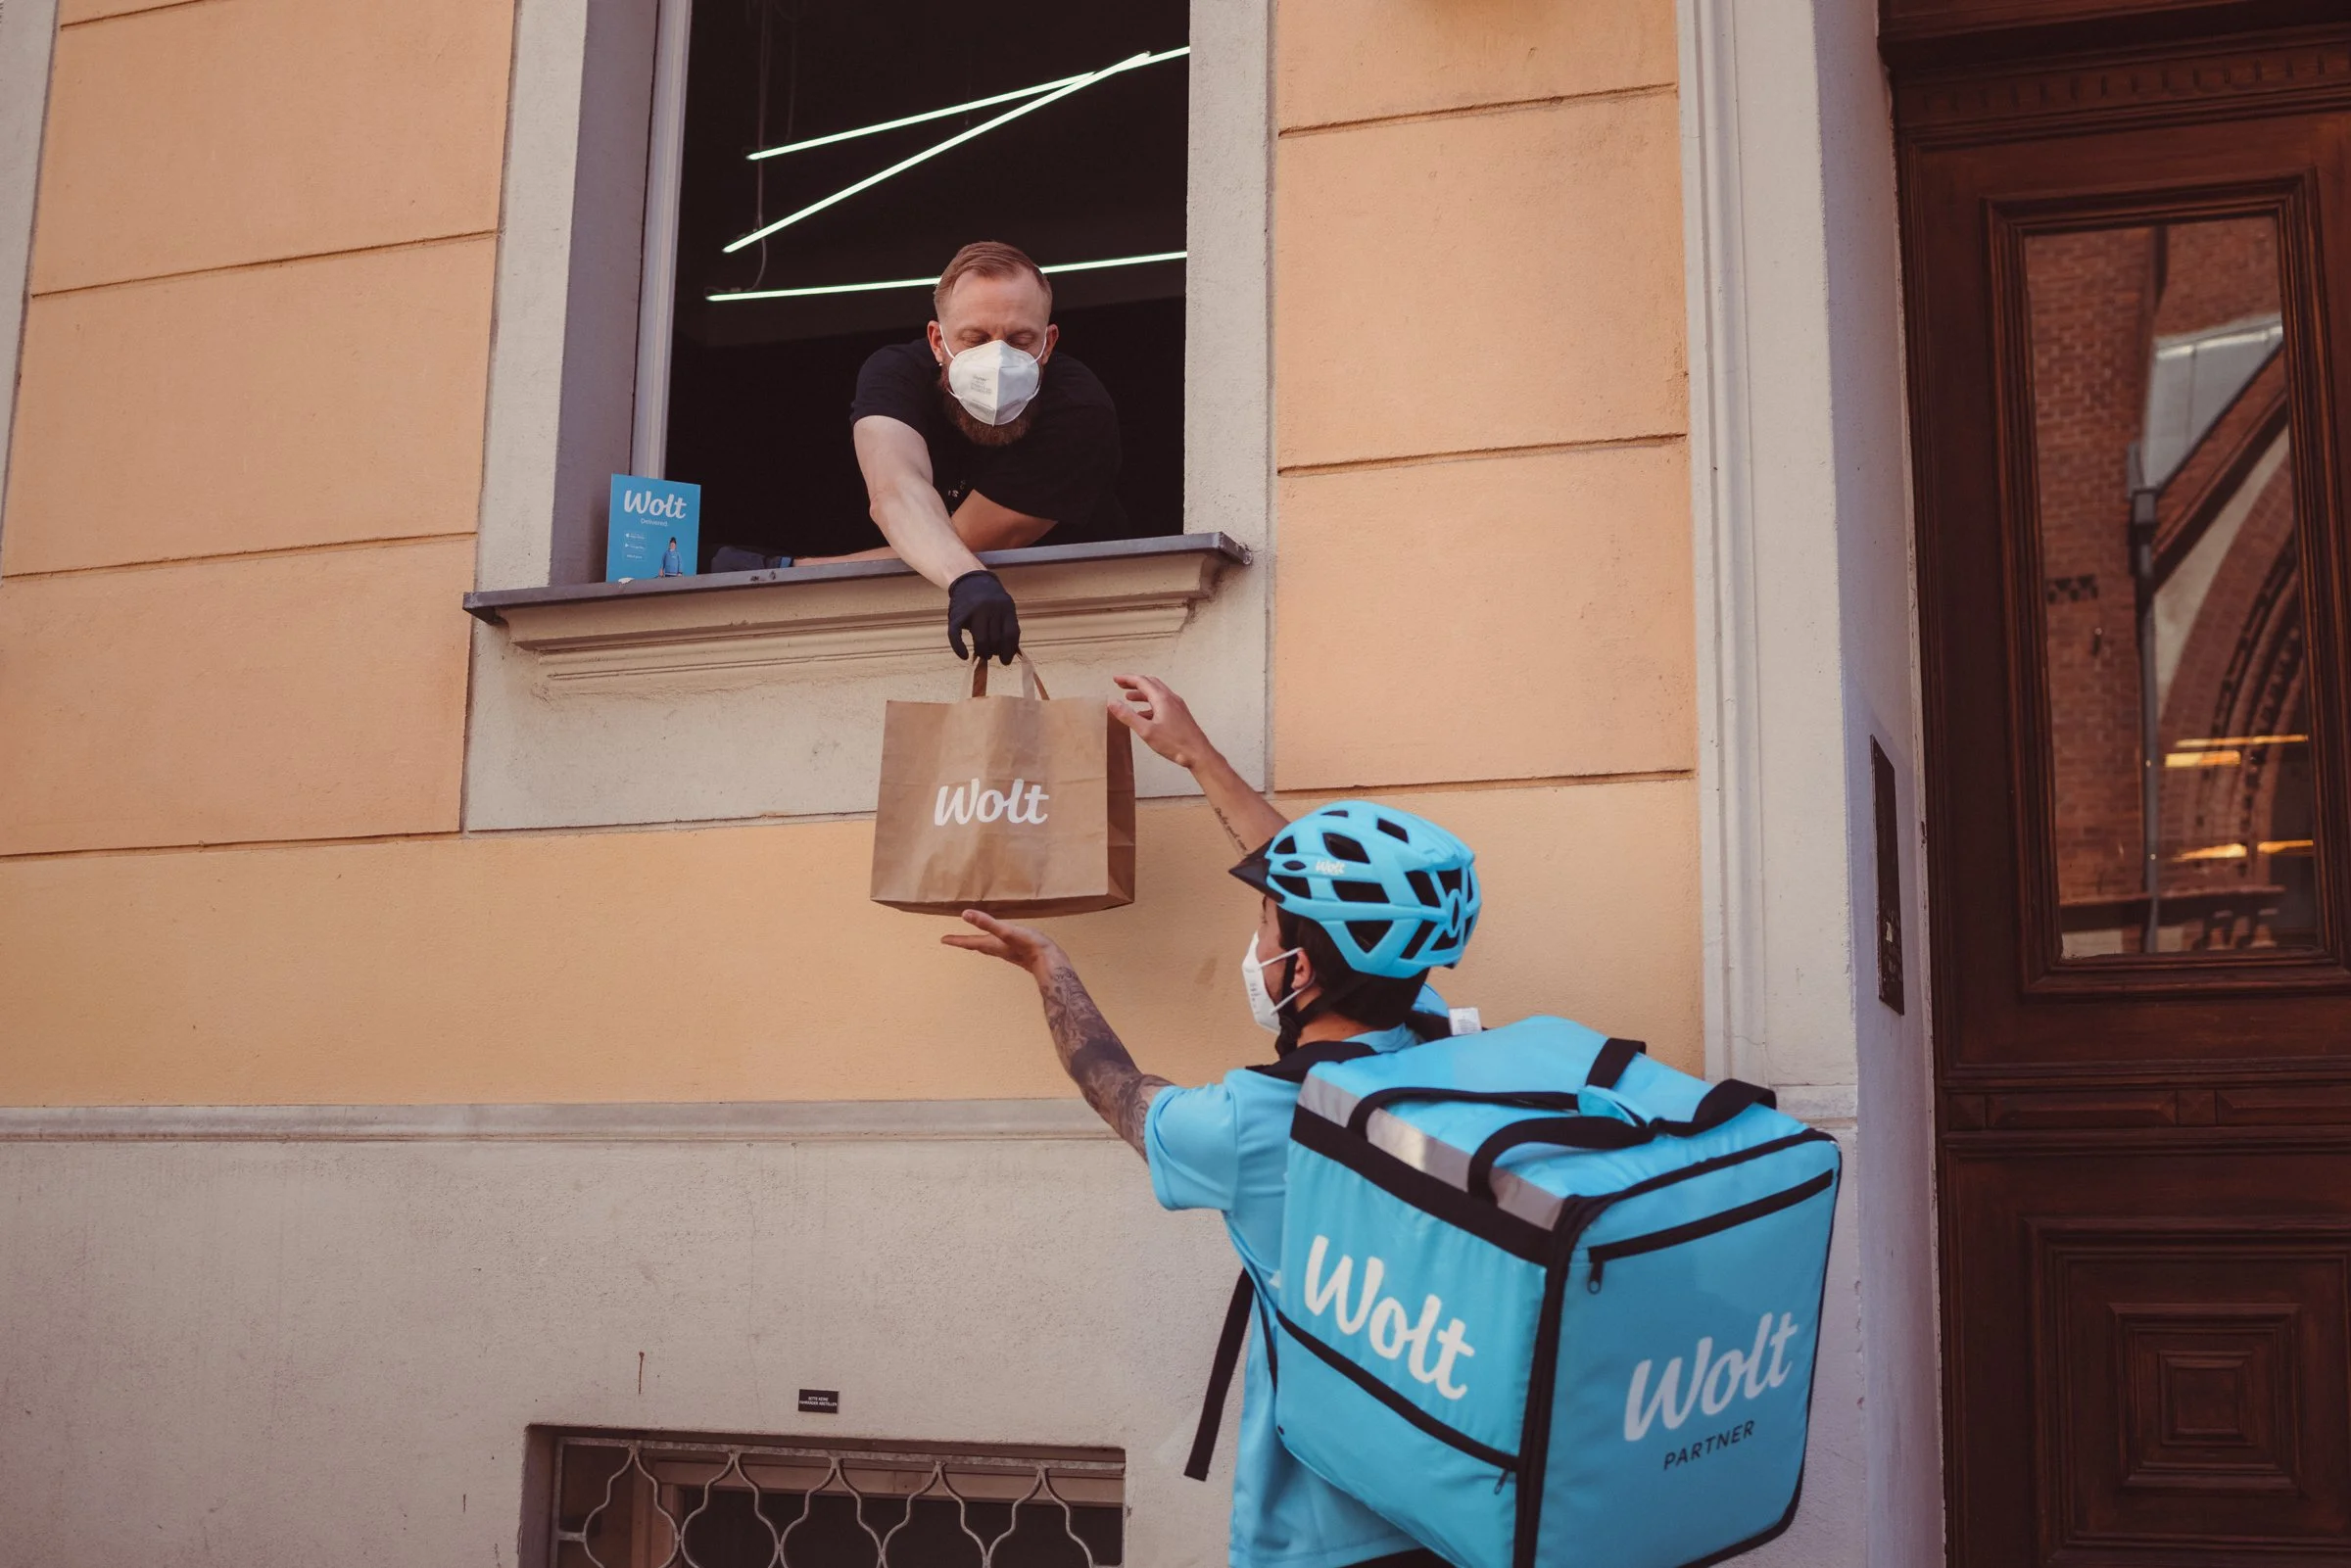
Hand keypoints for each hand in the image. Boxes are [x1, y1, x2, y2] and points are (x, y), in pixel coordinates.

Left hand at [942, 909, 1064, 979]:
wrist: (1050, 963)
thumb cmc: (1028, 945)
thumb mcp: (1006, 931)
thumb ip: (987, 923)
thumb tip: (965, 915)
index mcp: (992, 944)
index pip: (970, 942)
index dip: (956, 940)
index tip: (943, 940)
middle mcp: (998, 950)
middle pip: (977, 946)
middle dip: (966, 943)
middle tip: (954, 941)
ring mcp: (1009, 952)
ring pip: (988, 948)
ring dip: (979, 944)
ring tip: (973, 941)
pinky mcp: (1019, 952)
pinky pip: (1001, 947)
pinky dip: (994, 943)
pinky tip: (1001, 941)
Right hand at [947, 569, 1019, 663]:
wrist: (970, 580)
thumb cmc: (991, 600)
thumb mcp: (1005, 607)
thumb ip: (1008, 626)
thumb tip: (1011, 653)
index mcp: (1006, 607)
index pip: (1010, 634)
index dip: (1009, 651)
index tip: (1006, 661)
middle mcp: (990, 608)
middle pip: (995, 639)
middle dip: (995, 652)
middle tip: (992, 654)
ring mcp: (973, 611)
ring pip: (981, 640)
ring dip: (983, 652)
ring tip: (983, 653)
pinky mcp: (956, 615)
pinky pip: (957, 636)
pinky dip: (959, 649)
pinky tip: (964, 656)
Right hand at [1109, 674, 1215, 769]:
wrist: (1198, 753)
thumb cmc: (1175, 743)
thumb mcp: (1146, 731)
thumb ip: (1128, 716)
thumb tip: (1112, 703)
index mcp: (1162, 699)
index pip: (1141, 681)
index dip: (1127, 679)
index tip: (1116, 679)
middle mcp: (1170, 698)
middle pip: (1150, 683)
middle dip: (1134, 682)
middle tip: (1121, 685)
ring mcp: (1177, 706)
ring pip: (1157, 693)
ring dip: (1142, 693)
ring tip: (1129, 698)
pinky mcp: (1180, 714)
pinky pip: (1162, 703)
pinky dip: (1150, 704)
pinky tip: (1144, 714)